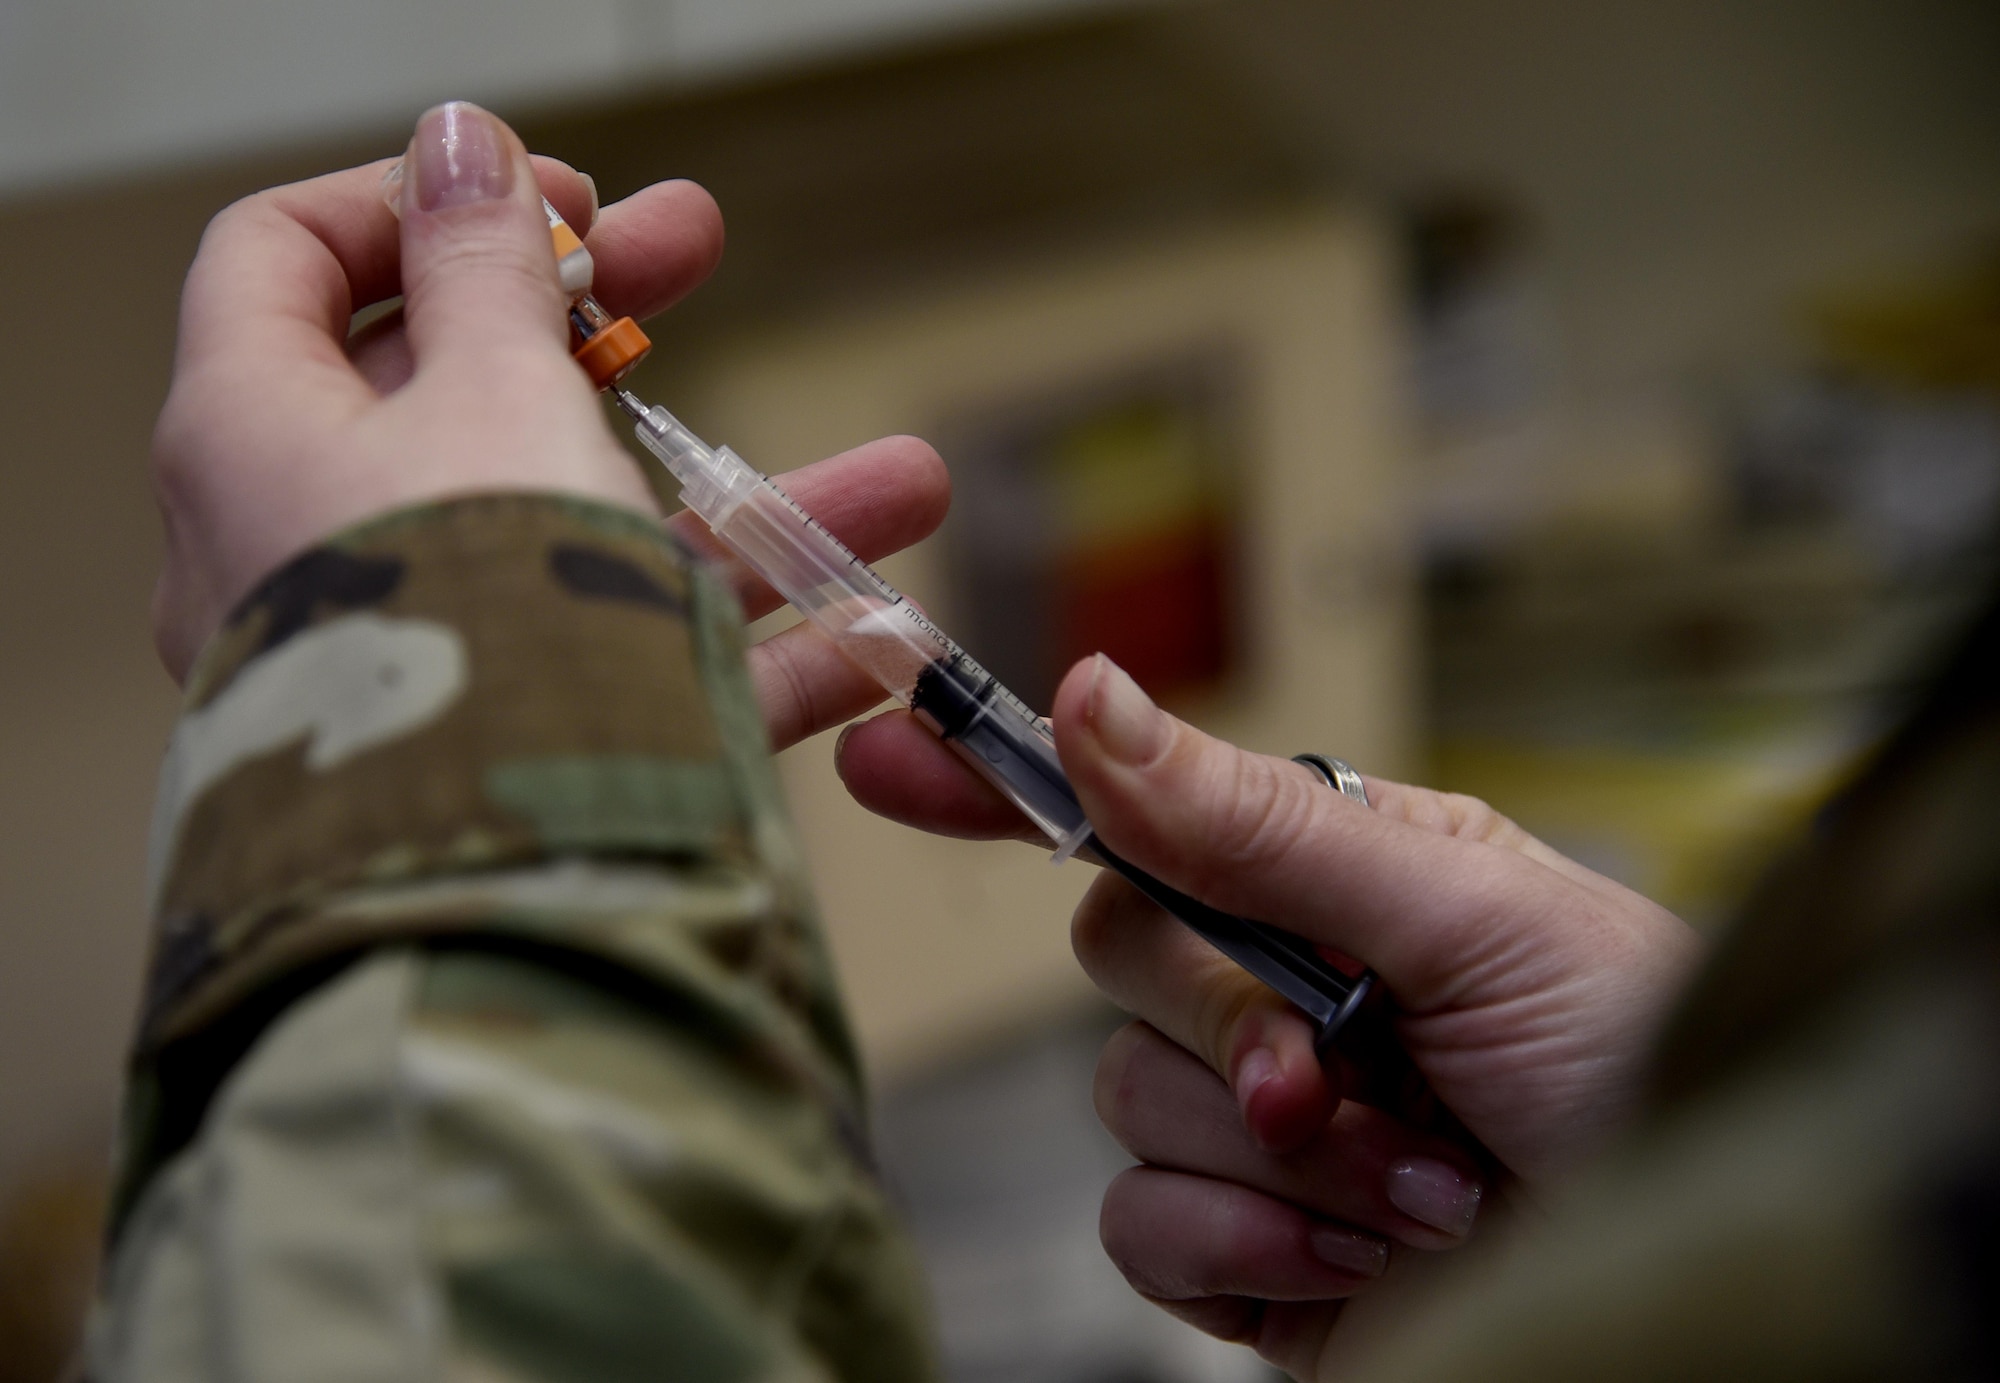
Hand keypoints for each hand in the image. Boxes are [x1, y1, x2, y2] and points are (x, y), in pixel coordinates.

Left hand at [151, 102, 946, 754]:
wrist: (480, 893)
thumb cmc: (460, 627)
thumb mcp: (492, 396)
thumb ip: (484, 267)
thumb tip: (455, 141)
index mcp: (255, 433)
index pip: (285, 257)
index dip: (411, 198)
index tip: (549, 198)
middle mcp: (320, 542)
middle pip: (456, 382)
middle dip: (604, 316)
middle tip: (695, 247)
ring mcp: (425, 647)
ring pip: (589, 541)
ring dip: (752, 507)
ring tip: (902, 484)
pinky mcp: (512, 742)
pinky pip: (636, 672)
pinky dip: (754, 649)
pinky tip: (884, 638)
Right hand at [837, 653, 1700, 1372]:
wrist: (1697, 1262)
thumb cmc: (1643, 1061)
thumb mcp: (1466, 914)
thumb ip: (1261, 826)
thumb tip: (1095, 700)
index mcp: (1332, 879)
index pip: (1137, 813)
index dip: (1008, 783)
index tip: (889, 752)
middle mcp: (1279, 991)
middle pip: (1115, 958)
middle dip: (1225, 1023)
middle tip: (1343, 1066)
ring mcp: (1255, 1128)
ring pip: (1124, 1105)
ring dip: (1275, 1158)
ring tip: (1419, 1184)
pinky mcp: (1245, 1254)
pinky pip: (1143, 1232)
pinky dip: (1247, 1250)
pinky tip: (1362, 1261)